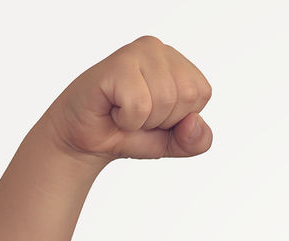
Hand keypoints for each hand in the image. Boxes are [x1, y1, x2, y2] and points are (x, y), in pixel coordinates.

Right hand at [40, 35, 212, 164]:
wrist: (87, 140)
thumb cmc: (129, 133)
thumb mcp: (173, 143)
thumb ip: (197, 141)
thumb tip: (195, 122)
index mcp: (177, 62)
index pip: (201, 93)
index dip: (179, 116)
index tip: (154, 114)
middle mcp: (158, 49)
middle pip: (187, 95)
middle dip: (163, 119)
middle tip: (137, 113)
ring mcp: (137, 52)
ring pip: (165, 99)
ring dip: (144, 120)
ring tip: (125, 111)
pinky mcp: (117, 63)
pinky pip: (140, 104)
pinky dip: (128, 119)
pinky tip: (113, 108)